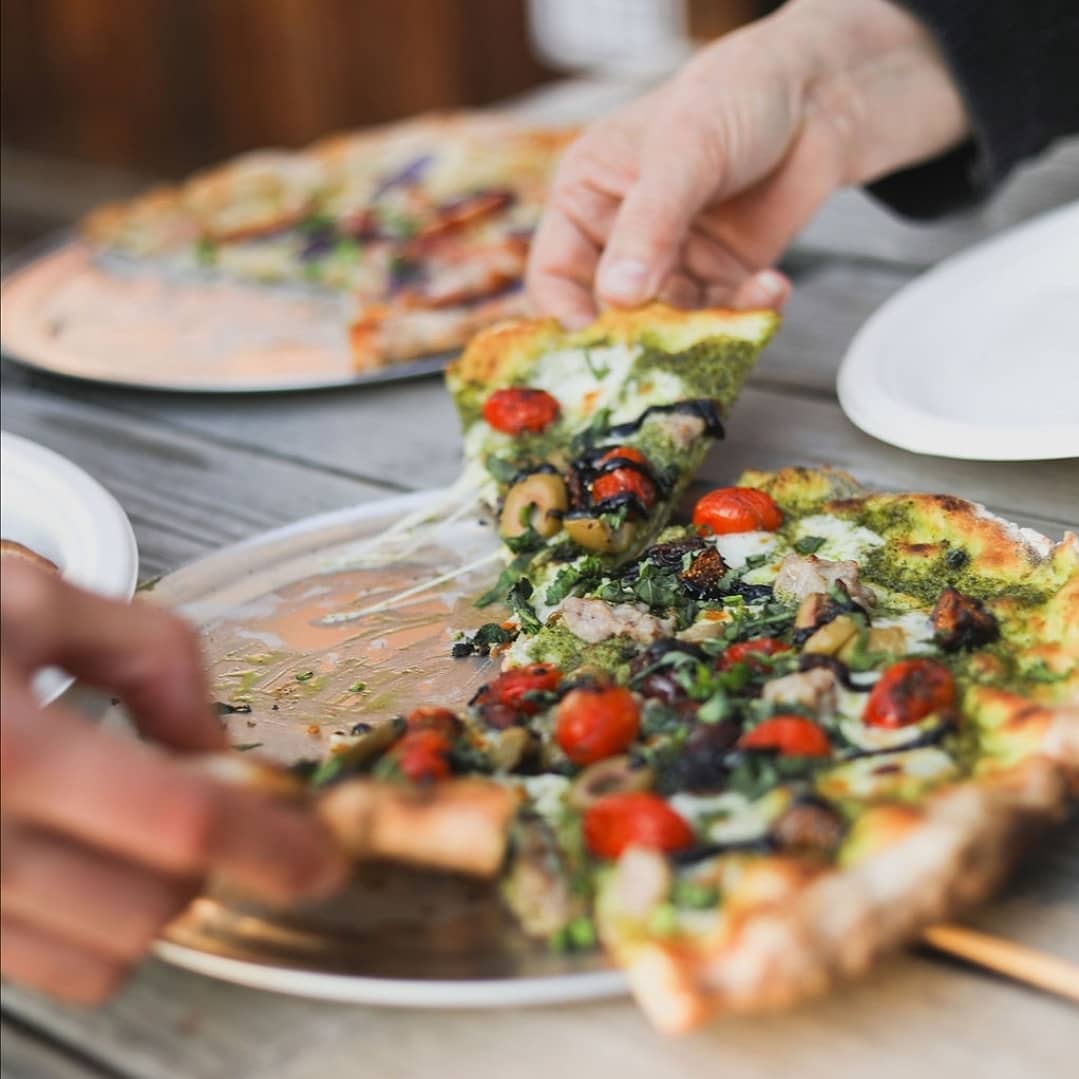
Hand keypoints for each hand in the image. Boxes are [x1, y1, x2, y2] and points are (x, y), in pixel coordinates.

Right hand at [1, 562, 346, 1002]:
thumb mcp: (40, 603)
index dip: (268, 844)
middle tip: (201, 808)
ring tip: (126, 830)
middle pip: (150, 908)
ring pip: (101, 961)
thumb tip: (215, 743)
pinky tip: (75, 858)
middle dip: (206, 865)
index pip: (177, 821)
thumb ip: (151, 658)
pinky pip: (42, 971)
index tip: (323, 858)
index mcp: (4, 748)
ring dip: (149, 903)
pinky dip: (89, 928)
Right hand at [527, 0, 968, 326]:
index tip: (593, 345)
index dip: (566, 314)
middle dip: (641, 329)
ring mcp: (672, 260)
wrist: (817, 93)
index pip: (555, 274)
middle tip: (669, 345)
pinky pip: (721, 313)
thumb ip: (649, 225)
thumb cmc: (732, 96)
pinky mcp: (720, 276)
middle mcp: (622, 237)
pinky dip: (746, 311)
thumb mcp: (683, 153)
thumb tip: (618, 296)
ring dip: (704, 322)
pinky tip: (771, 288)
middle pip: (611, 310)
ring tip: (742, 302)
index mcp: (587, 198)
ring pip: (670, 320)